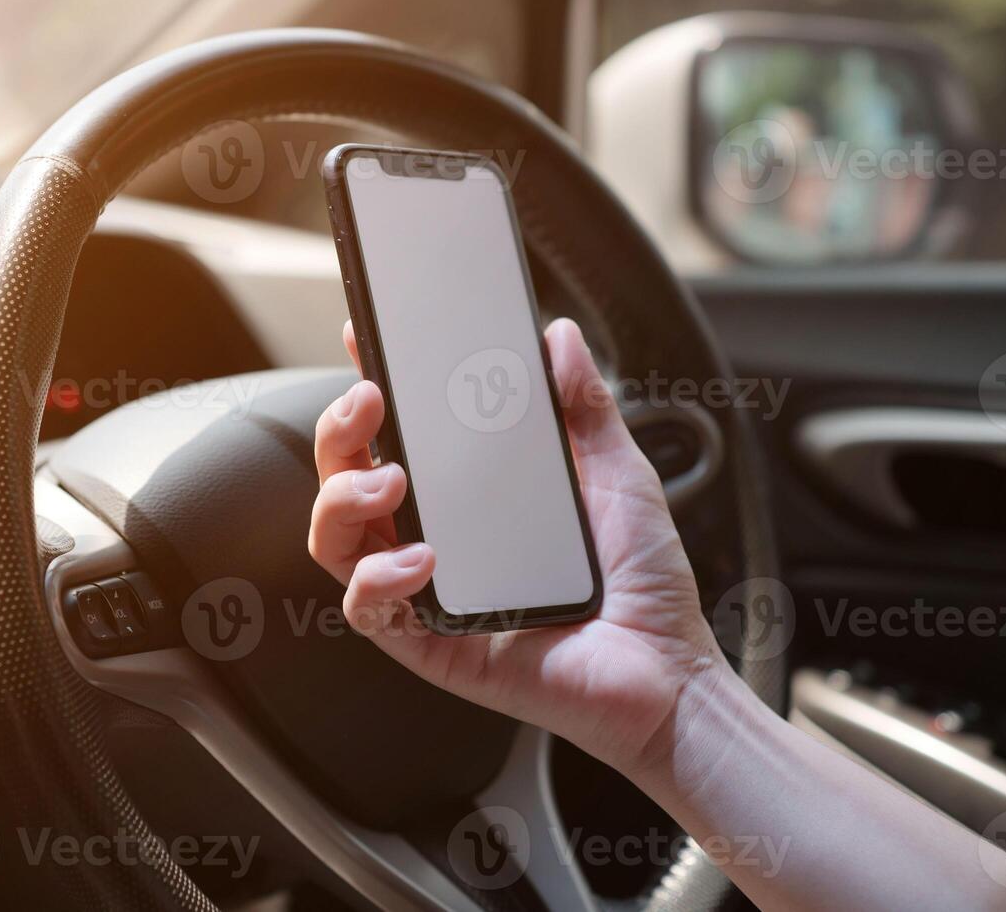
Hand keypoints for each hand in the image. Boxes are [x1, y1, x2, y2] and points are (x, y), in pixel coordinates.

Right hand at [308, 318, 728, 773]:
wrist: (669, 669)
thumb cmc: (642, 580)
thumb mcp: (617, 474)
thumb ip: (583, 406)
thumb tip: (559, 336)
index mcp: (464, 497)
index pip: (393, 438)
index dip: (365, 391)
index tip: (361, 339)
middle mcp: (432, 539)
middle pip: (343, 480)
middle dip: (337, 433)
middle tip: (368, 403)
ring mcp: (425, 592)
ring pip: (336, 540)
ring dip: (343, 498)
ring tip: (390, 482)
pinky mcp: (430, 645)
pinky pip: (369, 611)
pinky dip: (378, 579)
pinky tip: (421, 560)